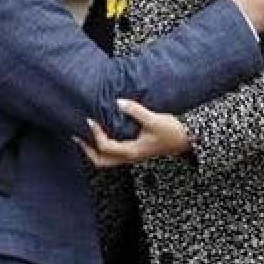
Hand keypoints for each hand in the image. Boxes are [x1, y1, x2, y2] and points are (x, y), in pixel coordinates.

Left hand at [75, 99, 190, 167]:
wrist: (186, 140)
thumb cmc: (172, 132)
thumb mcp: (154, 120)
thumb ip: (135, 111)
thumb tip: (118, 102)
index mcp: (131, 152)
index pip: (105, 147)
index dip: (95, 134)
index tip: (89, 119)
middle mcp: (129, 157)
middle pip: (100, 161)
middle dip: (86, 149)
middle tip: (76, 135)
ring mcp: (131, 156)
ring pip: (106, 159)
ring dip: (93, 149)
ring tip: (85, 134)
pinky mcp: (134, 151)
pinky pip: (113, 153)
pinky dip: (103, 145)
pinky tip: (102, 132)